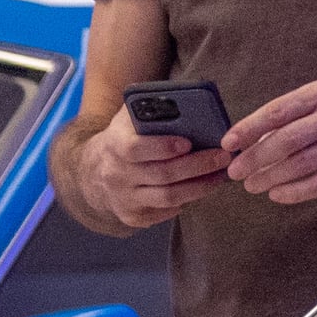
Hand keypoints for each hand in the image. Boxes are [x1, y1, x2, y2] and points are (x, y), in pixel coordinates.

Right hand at [72, 105, 228, 228]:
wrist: (94, 173)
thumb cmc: (123, 138)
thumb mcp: (127, 119)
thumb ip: (149, 107)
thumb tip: (184, 98)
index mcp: (114, 146)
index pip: (135, 149)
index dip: (162, 146)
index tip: (188, 142)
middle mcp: (116, 176)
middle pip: (161, 175)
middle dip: (197, 166)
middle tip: (223, 157)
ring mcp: (124, 200)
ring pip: (168, 198)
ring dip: (200, 187)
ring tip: (221, 175)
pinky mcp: (133, 217)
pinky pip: (166, 212)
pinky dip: (188, 200)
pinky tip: (202, 187)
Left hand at [223, 80, 316, 203]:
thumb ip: (300, 112)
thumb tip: (259, 137)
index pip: (277, 111)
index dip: (248, 129)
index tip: (229, 143)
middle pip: (284, 142)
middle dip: (254, 159)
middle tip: (236, 171)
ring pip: (298, 166)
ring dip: (269, 178)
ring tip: (253, 185)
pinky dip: (294, 192)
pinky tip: (278, 194)